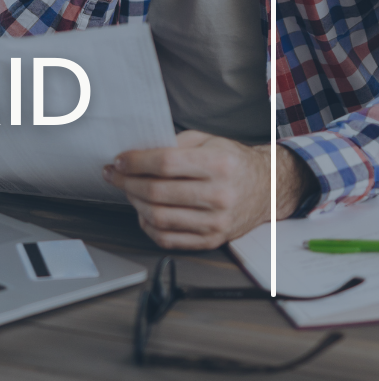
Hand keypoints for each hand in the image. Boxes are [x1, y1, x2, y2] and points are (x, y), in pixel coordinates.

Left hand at [104, 131, 313, 248]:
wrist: (266, 189)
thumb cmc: (232, 162)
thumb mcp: (206, 140)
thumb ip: (173, 144)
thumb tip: (136, 152)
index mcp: (218, 165)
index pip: (164, 164)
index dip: (135, 162)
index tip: (119, 160)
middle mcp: (219, 196)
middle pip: (157, 192)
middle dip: (126, 182)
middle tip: (114, 174)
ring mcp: (216, 222)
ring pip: (159, 217)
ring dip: (134, 202)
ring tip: (127, 190)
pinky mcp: (212, 240)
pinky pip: (169, 239)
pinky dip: (148, 226)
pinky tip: (142, 212)